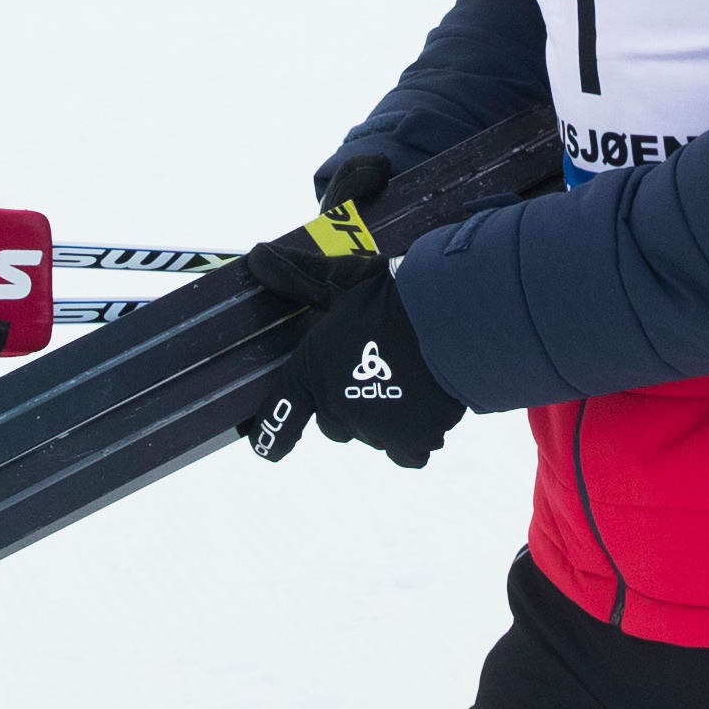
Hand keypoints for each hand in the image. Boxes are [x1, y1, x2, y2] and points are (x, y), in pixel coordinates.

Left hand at [245, 213, 460, 469]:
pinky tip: (429, 410)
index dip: (271, 437)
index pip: (281, 412)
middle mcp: (337, 408)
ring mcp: (375, 429)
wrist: (450, 321)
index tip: (266, 449)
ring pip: (375, 435)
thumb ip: (301, 275)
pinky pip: (410, 453)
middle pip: (334, 424)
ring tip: (411, 381)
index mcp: (312, 372)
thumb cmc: (395, 296)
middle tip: (375, 372)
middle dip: (349, 405)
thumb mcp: (345, 277)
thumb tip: (257, 255)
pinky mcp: (413, 440)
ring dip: (386, 417)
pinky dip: (417, 437)